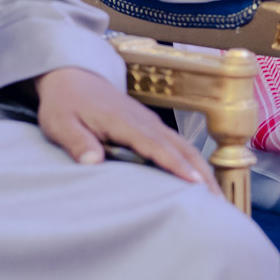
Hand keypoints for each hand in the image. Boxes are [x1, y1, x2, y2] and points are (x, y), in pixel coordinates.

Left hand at [35, 65, 218, 193]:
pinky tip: (200, 181)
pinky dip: (193, 163)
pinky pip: (178, 145)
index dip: (175, 166)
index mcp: (124, 122)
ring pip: (184, 147)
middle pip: (181, 148)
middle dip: (202, 174)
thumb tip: (93, 162)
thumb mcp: (60, 123)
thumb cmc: (65, 103)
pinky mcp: (150, 126)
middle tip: (218, 203)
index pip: (155, 146)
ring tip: (218, 199)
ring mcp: (150, 122)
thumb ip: (78, 142)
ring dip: (203, 171)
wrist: (72, 76)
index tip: (194, 184)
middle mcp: (144, 121)